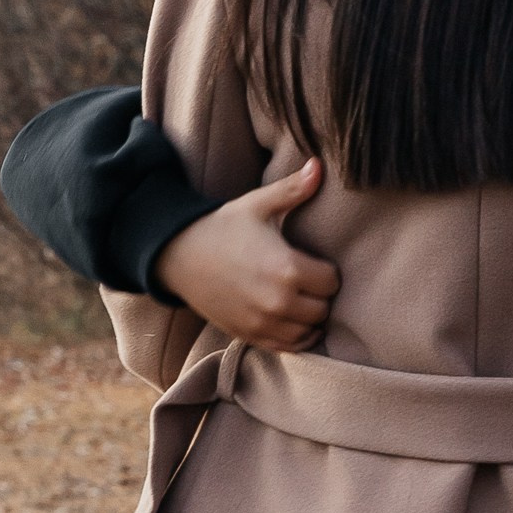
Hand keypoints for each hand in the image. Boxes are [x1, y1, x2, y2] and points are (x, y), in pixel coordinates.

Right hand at [152, 159, 340, 349]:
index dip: (327, 271)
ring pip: (310, 331)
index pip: (332, 281)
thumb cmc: (222, 228)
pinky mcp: (251, 335)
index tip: (314, 262)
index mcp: (287, 268)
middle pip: (324, 308)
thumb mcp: (257, 205)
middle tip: (309, 280)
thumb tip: (320, 165)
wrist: (180, 256)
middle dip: (320, 295)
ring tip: (301, 299)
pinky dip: (297, 337)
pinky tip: (293, 320)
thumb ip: (293, 189)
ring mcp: (264, 323)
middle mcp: (279, 302)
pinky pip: (290, 347)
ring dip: (310, 317)